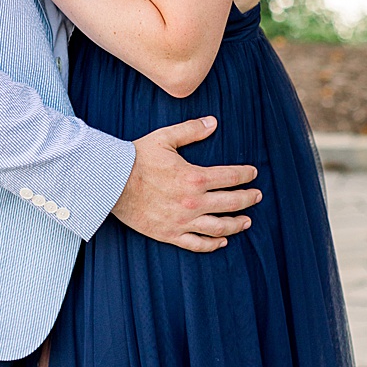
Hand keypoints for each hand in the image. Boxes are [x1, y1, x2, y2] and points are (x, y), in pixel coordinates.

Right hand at [110, 116, 261, 251]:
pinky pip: (197, 243)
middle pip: (231, 203)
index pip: (230, 177)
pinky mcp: (170, 233)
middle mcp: (193, 202)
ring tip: (247, 221)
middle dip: (248, 199)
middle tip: (257, 196)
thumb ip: (190, 130)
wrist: (109, 181)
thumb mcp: (164, 138)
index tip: (253, 173)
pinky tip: (222, 241)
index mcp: (194, 177)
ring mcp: (182, 220)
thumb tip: (213, 122)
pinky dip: (212, 244)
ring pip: (219, 227)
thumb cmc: (135, 158)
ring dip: (237, 224)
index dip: (245, 174)